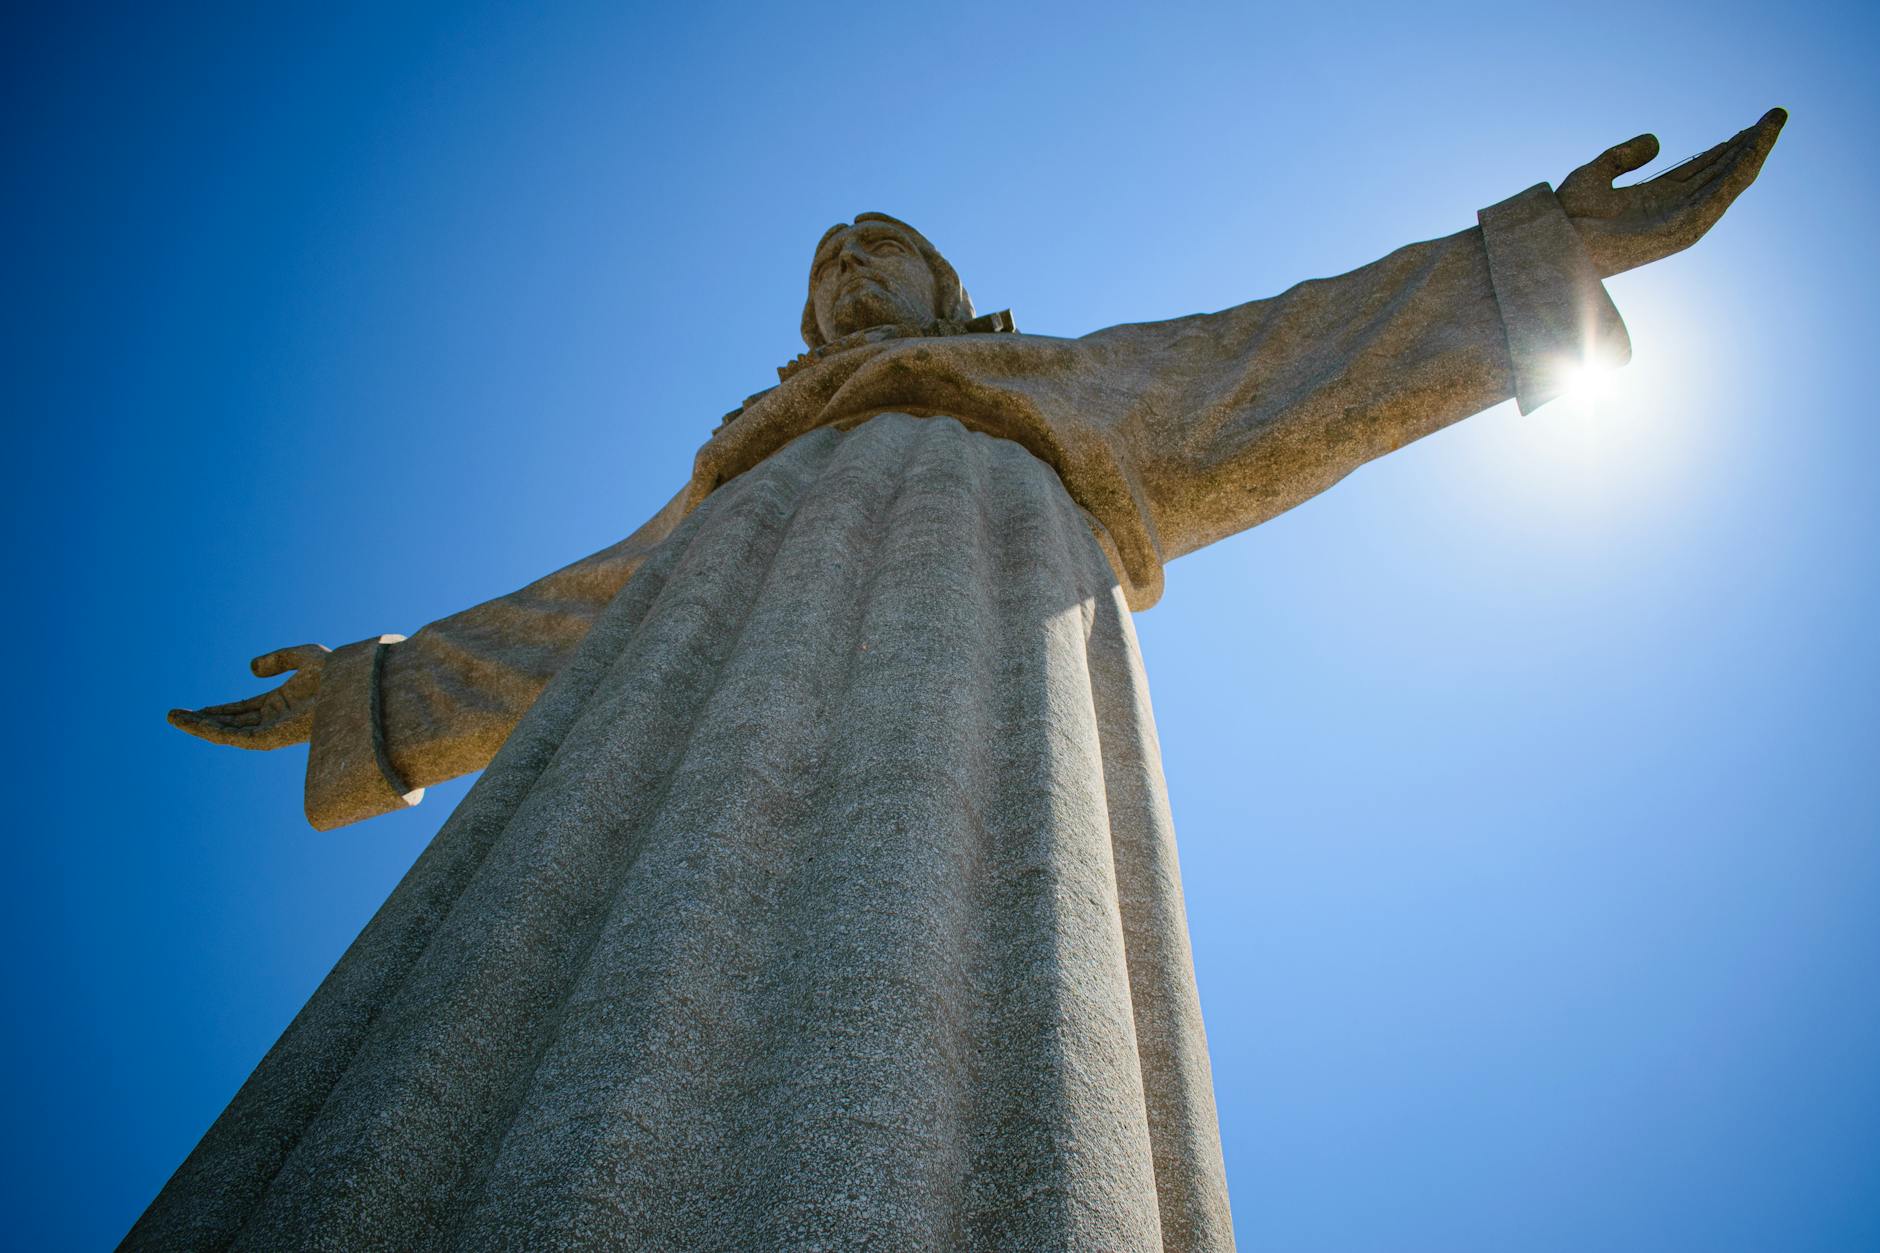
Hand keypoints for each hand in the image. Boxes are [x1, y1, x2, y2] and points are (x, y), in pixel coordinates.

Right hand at [169, 644, 330, 748]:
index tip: (195, 709)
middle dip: (203, 720)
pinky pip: (239, 737)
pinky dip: (216, 731)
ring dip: (201, 727)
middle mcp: (276, 719)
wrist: (354, 685)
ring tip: (174, 719)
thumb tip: (251, 669)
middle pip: (231, 723)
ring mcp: (274, 729)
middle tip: (173, 716)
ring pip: (230, 733)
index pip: (242, 710)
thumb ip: (278, 659)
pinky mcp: (274, 737)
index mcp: (281, 704)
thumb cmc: (338, 672)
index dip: (219, 710)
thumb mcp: (303, 657)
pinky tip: (196, 722)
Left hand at [1560, 107, 1786, 277]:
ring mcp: (1681, 219)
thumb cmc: (1567, 216)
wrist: (1557, 241)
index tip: (1745, 128)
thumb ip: (1624, 156)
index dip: (1724, 147)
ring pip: (1729, 180)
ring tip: (1774, 121)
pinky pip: (1721, 194)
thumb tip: (1657, 140)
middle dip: (1748, 145)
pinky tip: (1757, 145)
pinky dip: (1742, 168)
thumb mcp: (1596, 174)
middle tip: (1773, 117)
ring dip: (1755, 150)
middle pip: (1721, 172)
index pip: (1701, 169)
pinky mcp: (1684, 229)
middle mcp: (1673, 209)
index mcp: (1656, 198)